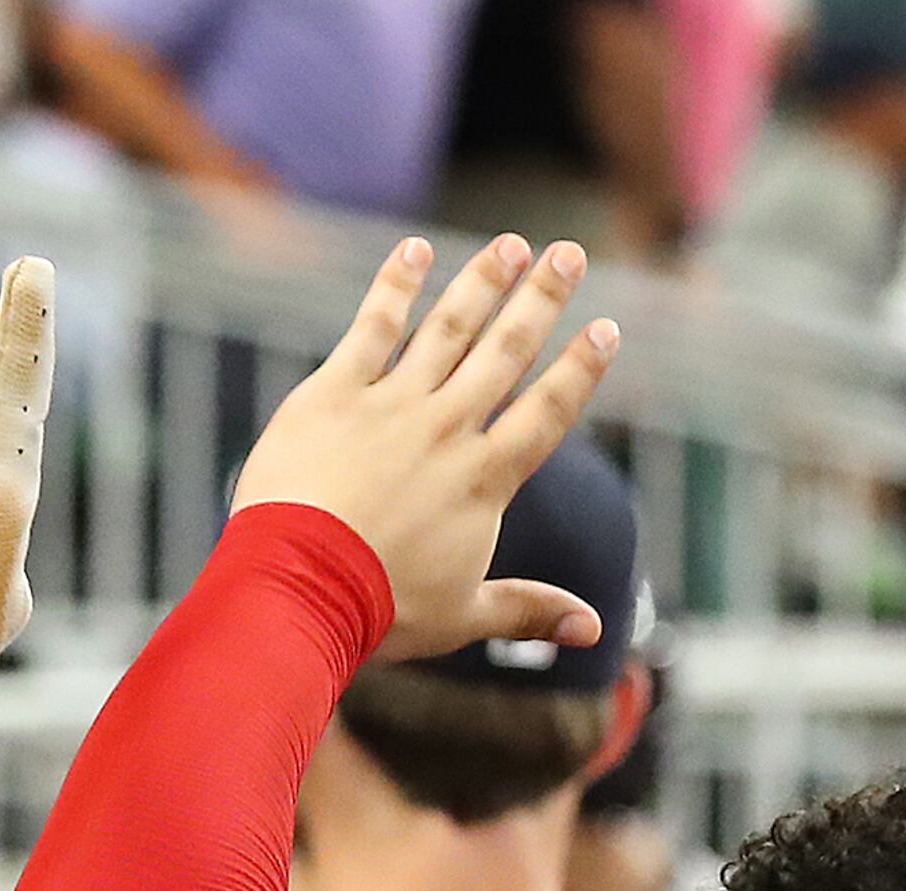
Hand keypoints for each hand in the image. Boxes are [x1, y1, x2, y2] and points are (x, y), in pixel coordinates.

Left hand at [229, 233, 622, 661]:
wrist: (299, 590)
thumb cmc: (380, 613)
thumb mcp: (463, 616)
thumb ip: (529, 610)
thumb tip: (593, 631)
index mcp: (484, 480)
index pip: (547, 411)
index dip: (580, 369)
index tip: (605, 329)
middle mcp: (447, 430)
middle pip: (506, 352)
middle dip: (542, 298)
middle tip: (569, 253)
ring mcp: (390, 406)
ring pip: (448, 328)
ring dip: (483, 281)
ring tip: (511, 244)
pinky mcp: (333, 395)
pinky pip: (372, 329)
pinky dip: (394, 286)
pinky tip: (414, 250)